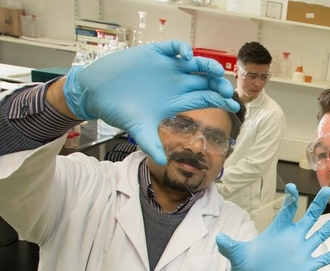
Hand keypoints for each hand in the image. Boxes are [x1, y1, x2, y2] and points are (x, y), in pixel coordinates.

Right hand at [63, 40, 239, 164]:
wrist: (96, 93)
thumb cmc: (118, 110)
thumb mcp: (138, 129)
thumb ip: (151, 144)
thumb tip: (161, 162)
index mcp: (177, 100)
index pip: (205, 98)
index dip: (220, 100)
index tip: (233, 105)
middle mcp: (176, 83)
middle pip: (205, 80)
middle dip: (218, 84)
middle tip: (225, 89)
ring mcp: (167, 67)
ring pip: (195, 63)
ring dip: (207, 65)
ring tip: (215, 71)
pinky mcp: (154, 54)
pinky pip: (174, 48)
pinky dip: (182, 49)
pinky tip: (187, 55)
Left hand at [216, 184, 329, 270]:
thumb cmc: (245, 270)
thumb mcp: (237, 256)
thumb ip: (230, 246)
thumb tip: (219, 239)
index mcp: (277, 231)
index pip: (287, 211)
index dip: (290, 199)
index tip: (292, 187)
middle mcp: (292, 238)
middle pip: (308, 217)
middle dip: (317, 204)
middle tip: (327, 190)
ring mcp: (300, 252)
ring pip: (319, 235)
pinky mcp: (306, 267)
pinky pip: (322, 259)